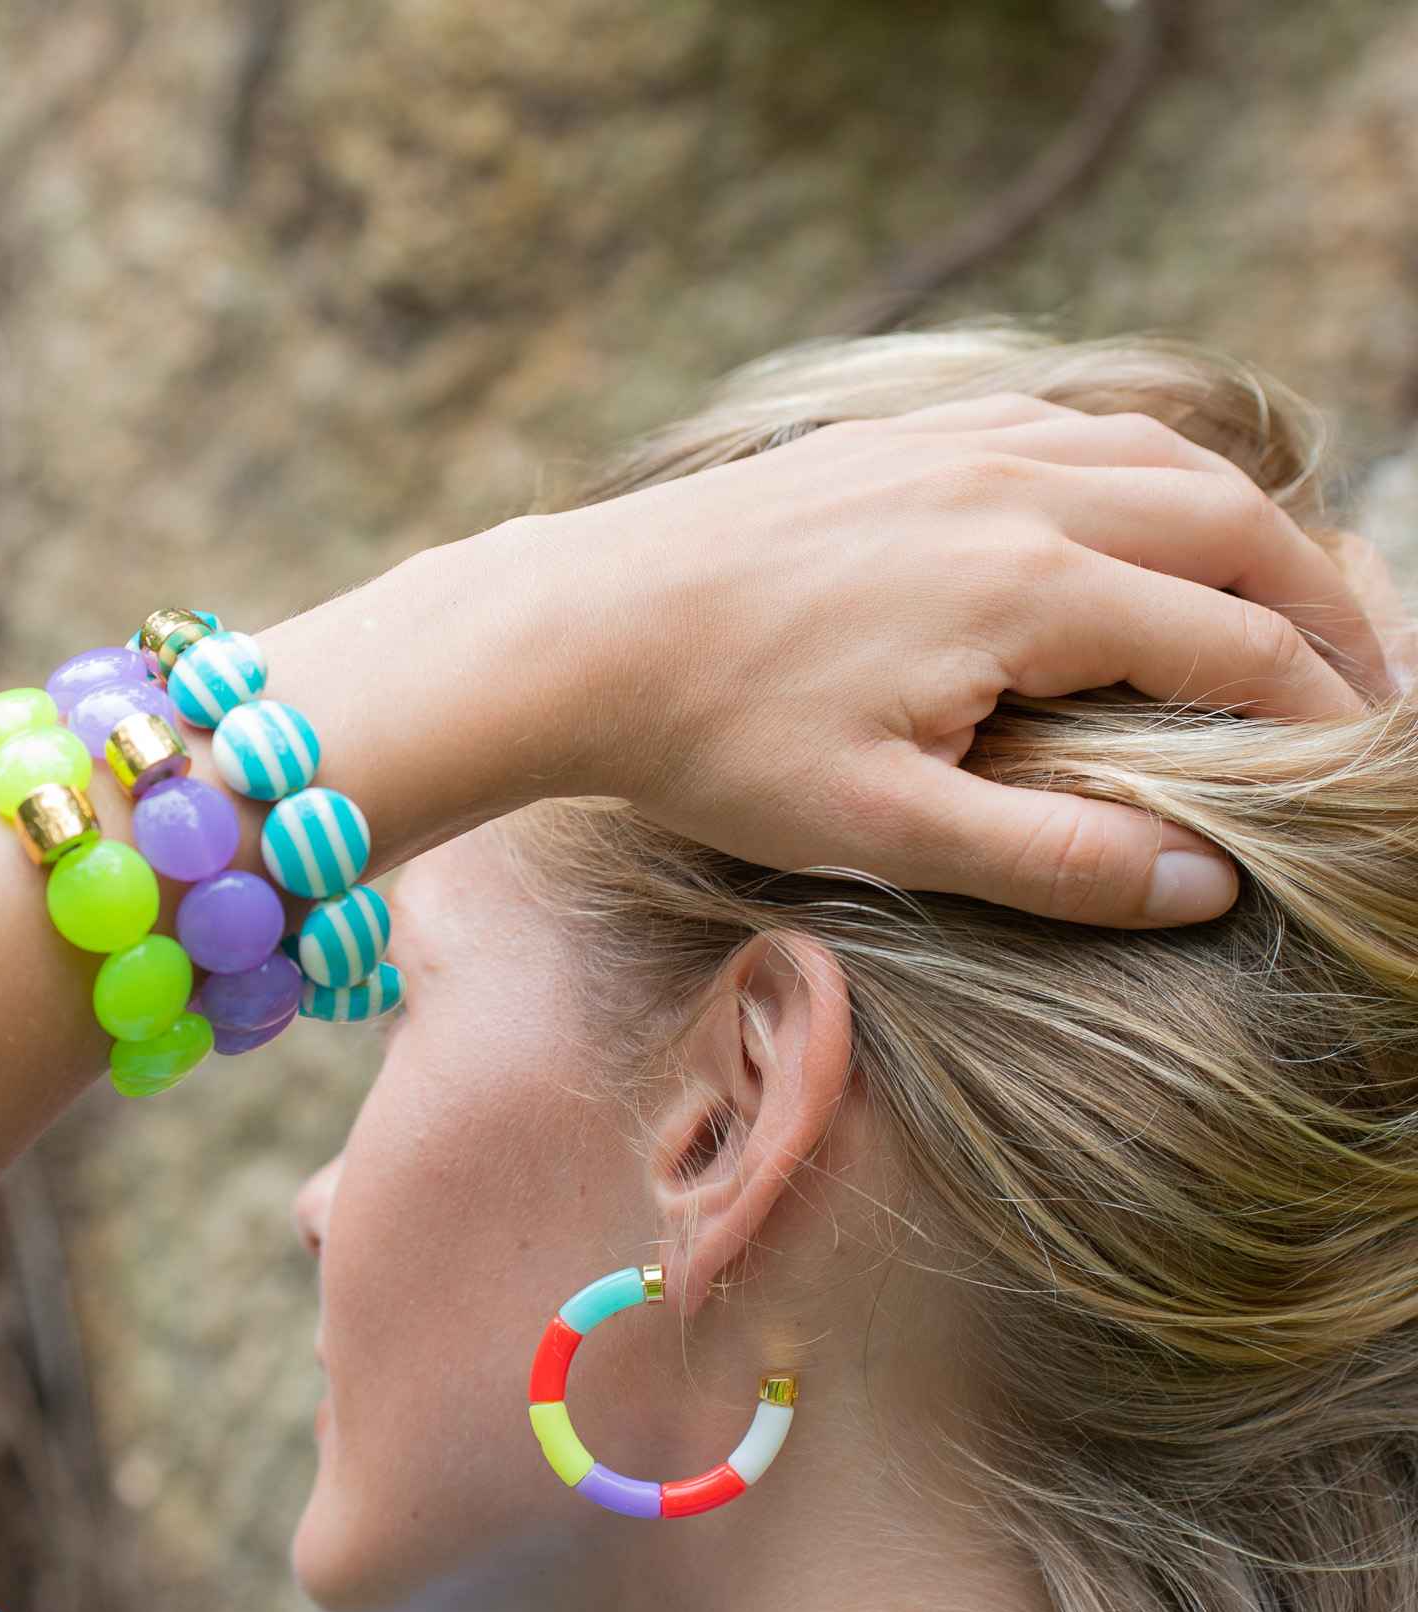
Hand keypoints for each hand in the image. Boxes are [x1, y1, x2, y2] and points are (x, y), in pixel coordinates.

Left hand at [554, 393, 1391, 925]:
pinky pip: (1065, 422)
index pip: (1228, 646)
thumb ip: (1053, 859)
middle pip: (1227, 525)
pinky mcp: (898, 439)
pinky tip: (1134, 505)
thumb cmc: (717, 739)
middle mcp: (1015, 488)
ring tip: (1281, 590)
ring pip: (1156, 455)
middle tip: (1360, 679)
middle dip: (1314, 603)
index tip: (1357, 764)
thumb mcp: (884, 830)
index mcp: (1031, 585)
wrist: (580, 630)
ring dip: (1242, 520)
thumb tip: (1206, 880)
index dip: (1312, 708)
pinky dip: (1141, 462)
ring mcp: (953, 447)